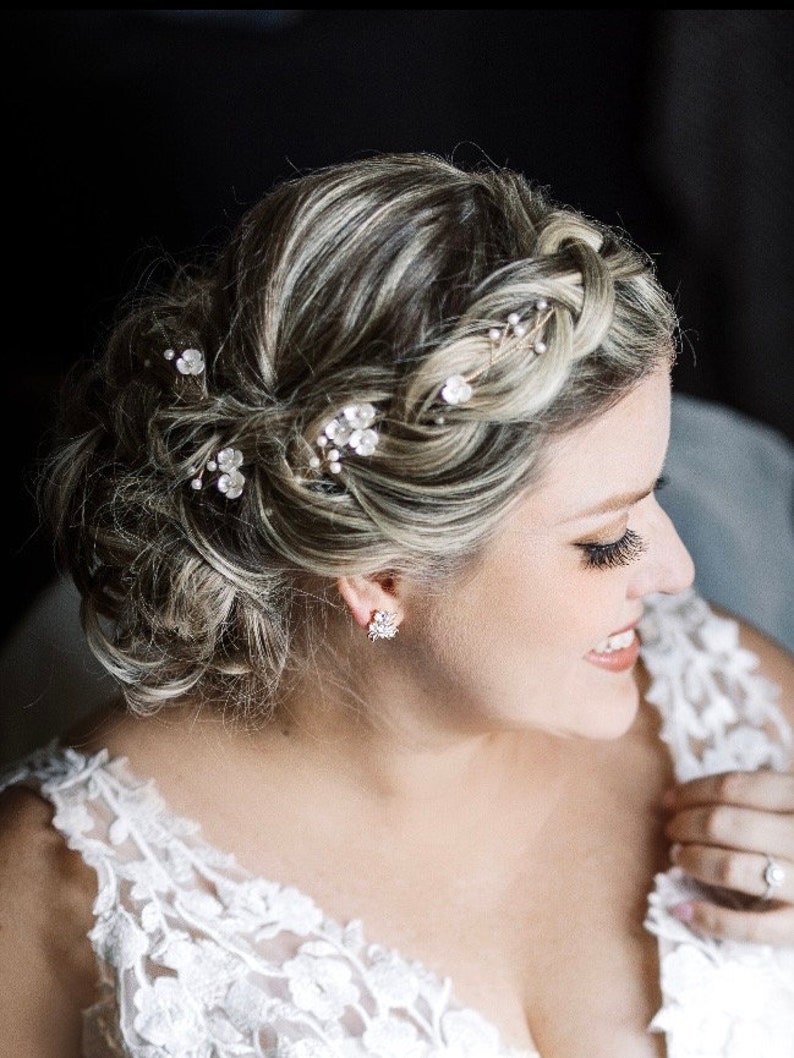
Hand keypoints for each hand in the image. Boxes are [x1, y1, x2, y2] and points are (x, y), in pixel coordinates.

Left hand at [663, 769, 793, 944]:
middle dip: (686, 825)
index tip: (669, 799)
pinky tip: (682, 909)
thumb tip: (680, 796)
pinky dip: (710, 919)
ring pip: (730, 867)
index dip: (693, 791)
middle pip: (724, 824)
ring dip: (692, 860)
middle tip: (671, 830)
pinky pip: (751, 928)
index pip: (735, 786)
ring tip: (678, 857)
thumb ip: (763, 794)